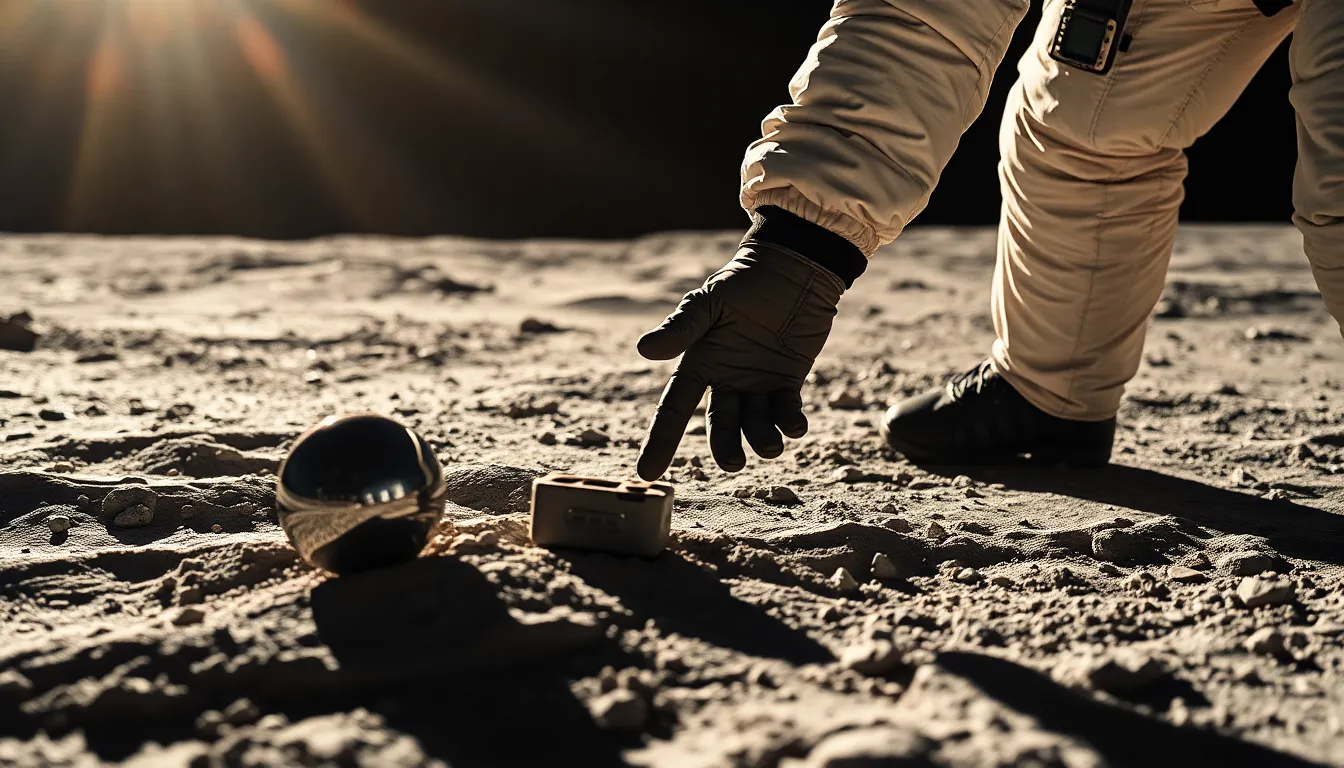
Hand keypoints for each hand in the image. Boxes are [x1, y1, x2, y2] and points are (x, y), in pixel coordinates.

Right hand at [635, 244, 843, 479]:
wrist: (793, 268)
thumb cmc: (746, 281)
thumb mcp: (710, 302)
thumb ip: (682, 327)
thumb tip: (645, 350)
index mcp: (699, 362)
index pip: (673, 408)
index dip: (659, 440)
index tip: (646, 473)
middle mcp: (725, 378)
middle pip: (720, 424)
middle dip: (725, 446)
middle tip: (733, 462)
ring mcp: (757, 382)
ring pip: (754, 423)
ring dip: (761, 438)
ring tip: (771, 447)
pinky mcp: (788, 380)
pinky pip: (785, 409)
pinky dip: (790, 422)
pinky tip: (796, 427)